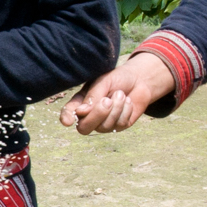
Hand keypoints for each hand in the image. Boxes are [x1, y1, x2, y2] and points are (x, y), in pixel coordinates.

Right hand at [59, 53, 175, 133]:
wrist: (139, 80)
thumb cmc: (117, 78)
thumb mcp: (103, 82)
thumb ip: (92, 96)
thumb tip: (81, 112)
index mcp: (81, 101)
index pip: (69, 112)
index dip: (66, 117)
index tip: (67, 121)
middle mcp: (90, 115)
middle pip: (84, 128)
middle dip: (96, 115)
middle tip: (107, 100)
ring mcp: (104, 123)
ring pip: (103, 127)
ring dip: (115, 109)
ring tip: (121, 94)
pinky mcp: (118, 126)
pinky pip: (119, 125)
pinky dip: (126, 110)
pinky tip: (128, 101)